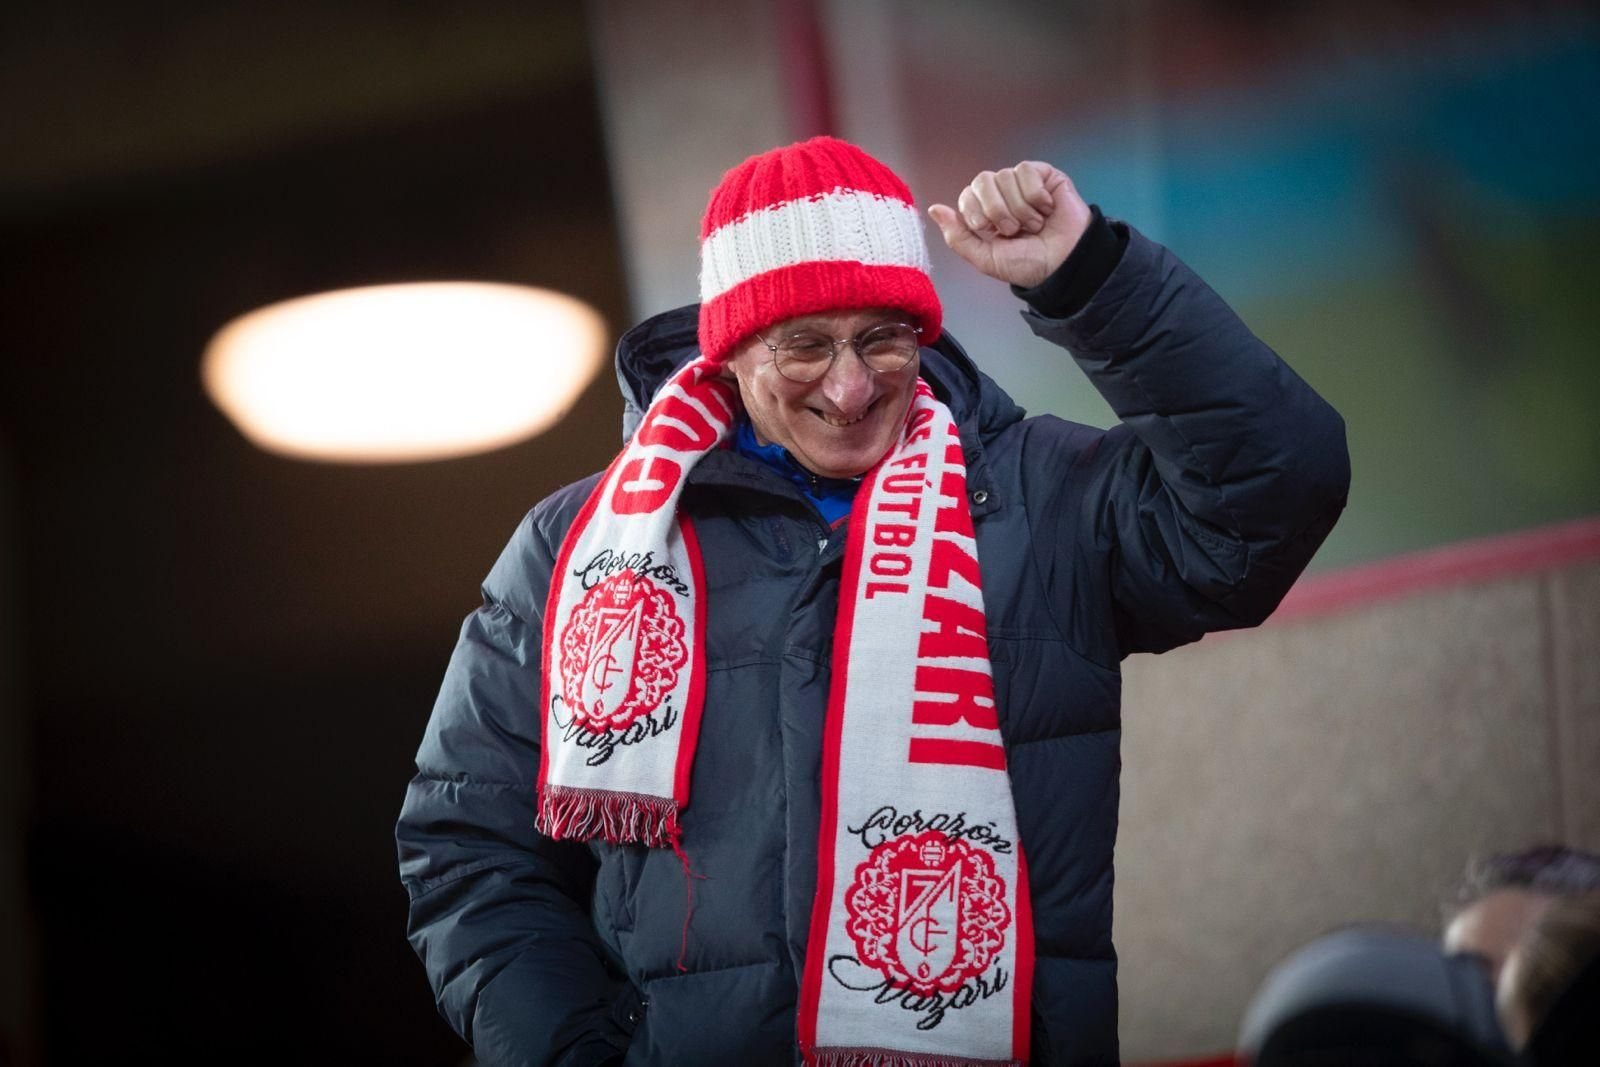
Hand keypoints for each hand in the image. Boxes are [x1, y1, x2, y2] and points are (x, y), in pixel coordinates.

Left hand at [928, 162, 1091, 288]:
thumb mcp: (985, 258)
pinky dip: (1035, 196)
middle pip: (983, 180)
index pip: (967, 194)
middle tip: (1013, 230)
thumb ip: (957, 236)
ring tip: (1035, 225)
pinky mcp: (1045, 175)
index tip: (990, 231)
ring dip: (1020, 208)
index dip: (975, 212)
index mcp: (985, 212)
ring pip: (1006, 177)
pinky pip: (1027, 171)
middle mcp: (1002, 194)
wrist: (1064, 265)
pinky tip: (1047, 209)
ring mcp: (1023, 183)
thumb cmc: (1027, 264)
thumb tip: (934, 208)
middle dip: (996, 210)